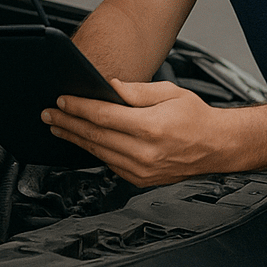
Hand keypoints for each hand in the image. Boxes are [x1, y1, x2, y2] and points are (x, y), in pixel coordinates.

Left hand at [42, 79, 228, 186]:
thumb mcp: (170, 93)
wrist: (217, 146)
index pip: (104, 116)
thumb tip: (109, 86)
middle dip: (68, 124)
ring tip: (59, 129)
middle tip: (50, 115)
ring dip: (75, 139)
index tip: (62, 102)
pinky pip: (110, 164)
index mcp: (151, 127)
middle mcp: (145, 152)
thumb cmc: (196, 118)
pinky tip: (84, 142)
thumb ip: (137, 91)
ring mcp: (142, 169)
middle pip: (95, 136)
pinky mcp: (140, 179)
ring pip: (98, 153)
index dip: (79, 108)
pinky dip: (94, 152)